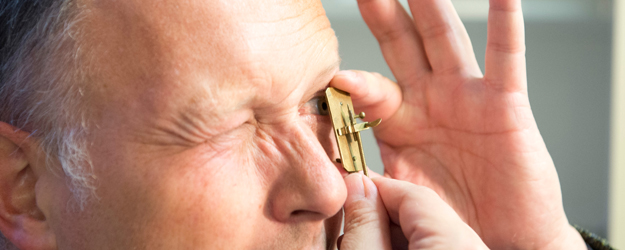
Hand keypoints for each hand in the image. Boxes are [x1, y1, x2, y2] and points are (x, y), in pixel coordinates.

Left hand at [331, 0, 585, 247]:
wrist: (498, 238)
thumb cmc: (449, 215)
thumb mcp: (400, 192)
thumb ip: (368, 176)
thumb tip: (334, 174)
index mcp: (398, 119)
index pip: (365, 87)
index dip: (348, 80)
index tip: (330, 73)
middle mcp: (429, 99)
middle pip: (400, 44)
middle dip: (383, 13)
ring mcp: (466, 96)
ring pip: (444, 39)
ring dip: (431, 7)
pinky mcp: (504, 103)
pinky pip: (506, 57)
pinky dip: (505, 24)